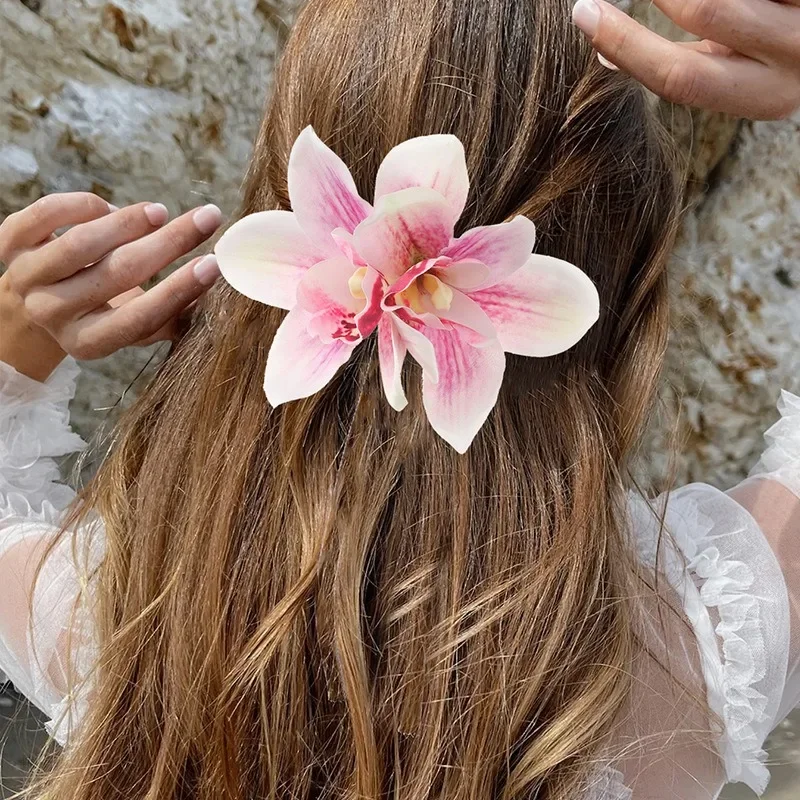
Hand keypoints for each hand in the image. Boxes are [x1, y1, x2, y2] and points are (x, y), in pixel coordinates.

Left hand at [0, 192, 222, 380]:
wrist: (31, 308)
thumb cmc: (102, 314)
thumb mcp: (133, 326)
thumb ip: (172, 316)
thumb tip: (217, 293)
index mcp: (88, 342)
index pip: (140, 317)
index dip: (179, 290)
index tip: (214, 264)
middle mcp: (52, 313)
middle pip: (118, 274)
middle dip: (170, 243)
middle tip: (207, 218)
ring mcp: (26, 277)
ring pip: (82, 244)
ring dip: (130, 222)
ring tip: (160, 213)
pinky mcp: (10, 242)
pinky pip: (49, 213)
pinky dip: (86, 205)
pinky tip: (109, 209)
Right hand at [572, 0, 799, 119]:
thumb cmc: (787, 56)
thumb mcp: (739, 74)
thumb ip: (684, 65)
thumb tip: (605, 52)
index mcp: (761, 97)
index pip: (676, 77)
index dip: (623, 41)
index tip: (583, 11)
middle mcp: (796, 62)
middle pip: (703, 9)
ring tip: (716, 4)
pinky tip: (751, 0)